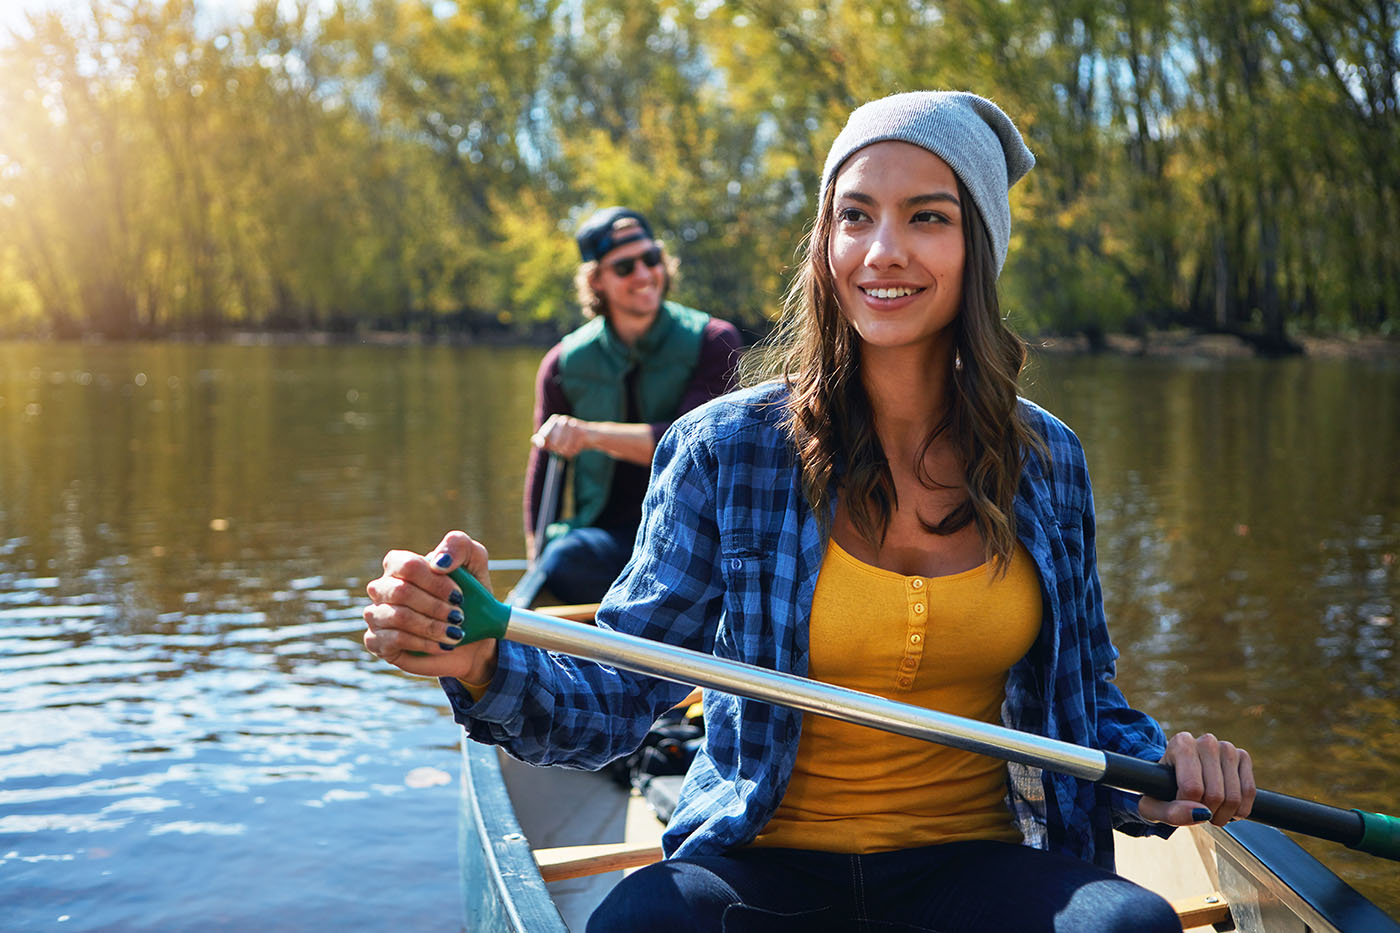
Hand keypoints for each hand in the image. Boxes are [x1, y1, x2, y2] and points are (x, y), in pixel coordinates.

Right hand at [363, 530, 498, 681]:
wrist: (473, 636)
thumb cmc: (470, 595)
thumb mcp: (474, 563)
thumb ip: (458, 546)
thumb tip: (438, 562)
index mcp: (399, 564)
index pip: (407, 565)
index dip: (435, 582)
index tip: (459, 597)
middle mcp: (382, 588)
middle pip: (400, 591)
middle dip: (435, 607)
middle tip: (459, 617)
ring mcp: (376, 614)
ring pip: (398, 617)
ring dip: (432, 626)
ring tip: (454, 633)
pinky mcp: (377, 641)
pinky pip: (394, 640)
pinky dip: (424, 643)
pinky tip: (442, 645)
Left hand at [532, 413, 591, 458]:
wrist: (593, 436)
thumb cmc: (572, 439)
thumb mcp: (556, 440)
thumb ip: (543, 441)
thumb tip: (533, 440)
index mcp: (554, 420)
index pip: (544, 438)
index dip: (548, 446)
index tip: (554, 447)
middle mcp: (562, 420)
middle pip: (553, 443)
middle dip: (558, 450)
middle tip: (565, 450)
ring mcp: (572, 425)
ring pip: (562, 446)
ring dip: (567, 451)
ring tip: (572, 449)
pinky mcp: (582, 432)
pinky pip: (573, 447)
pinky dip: (575, 451)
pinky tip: (579, 447)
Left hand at [1138, 731, 1255, 826]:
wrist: (1177, 781)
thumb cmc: (1161, 793)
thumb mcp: (1153, 807)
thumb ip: (1171, 813)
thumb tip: (1201, 814)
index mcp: (1180, 744)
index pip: (1192, 788)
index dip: (1187, 806)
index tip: (1178, 804)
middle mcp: (1206, 741)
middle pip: (1215, 795)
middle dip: (1207, 814)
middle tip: (1197, 813)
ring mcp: (1227, 748)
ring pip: (1234, 797)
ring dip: (1224, 815)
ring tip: (1210, 812)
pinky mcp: (1243, 757)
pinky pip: (1249, 792)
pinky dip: (1240, 810)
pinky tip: (1226, 809)